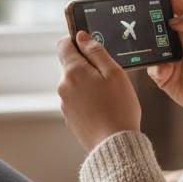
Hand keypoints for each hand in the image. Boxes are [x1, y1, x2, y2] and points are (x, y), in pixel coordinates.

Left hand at [55, 30, 141, 151]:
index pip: (64, 45)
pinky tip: (104, 109)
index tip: (90, 45)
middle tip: (110, 76)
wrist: (115, 145)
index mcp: (73, 72)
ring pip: (75, 84)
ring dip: (89, 84)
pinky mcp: (70, 118)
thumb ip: (96, 51)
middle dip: (88, 66)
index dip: (76, 40)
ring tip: (110, 97)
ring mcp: (65, 104)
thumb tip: (81, 36)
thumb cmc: (119, 108)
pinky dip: (88, 100)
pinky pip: (78, 101)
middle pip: (71, 65)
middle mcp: (63, 86)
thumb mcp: (114, 73)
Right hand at [139, 0, 182, 127]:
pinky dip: (156, 66)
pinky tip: (166, 71)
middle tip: (136, 15)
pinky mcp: (162, 74)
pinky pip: (150, 66)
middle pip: (154, 21)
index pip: (172, 3)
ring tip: (151, 46)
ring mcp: (167, 56)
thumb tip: (173, 19)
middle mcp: (176, 38)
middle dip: (144, 16)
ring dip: (146, 43)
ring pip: (147, 43)